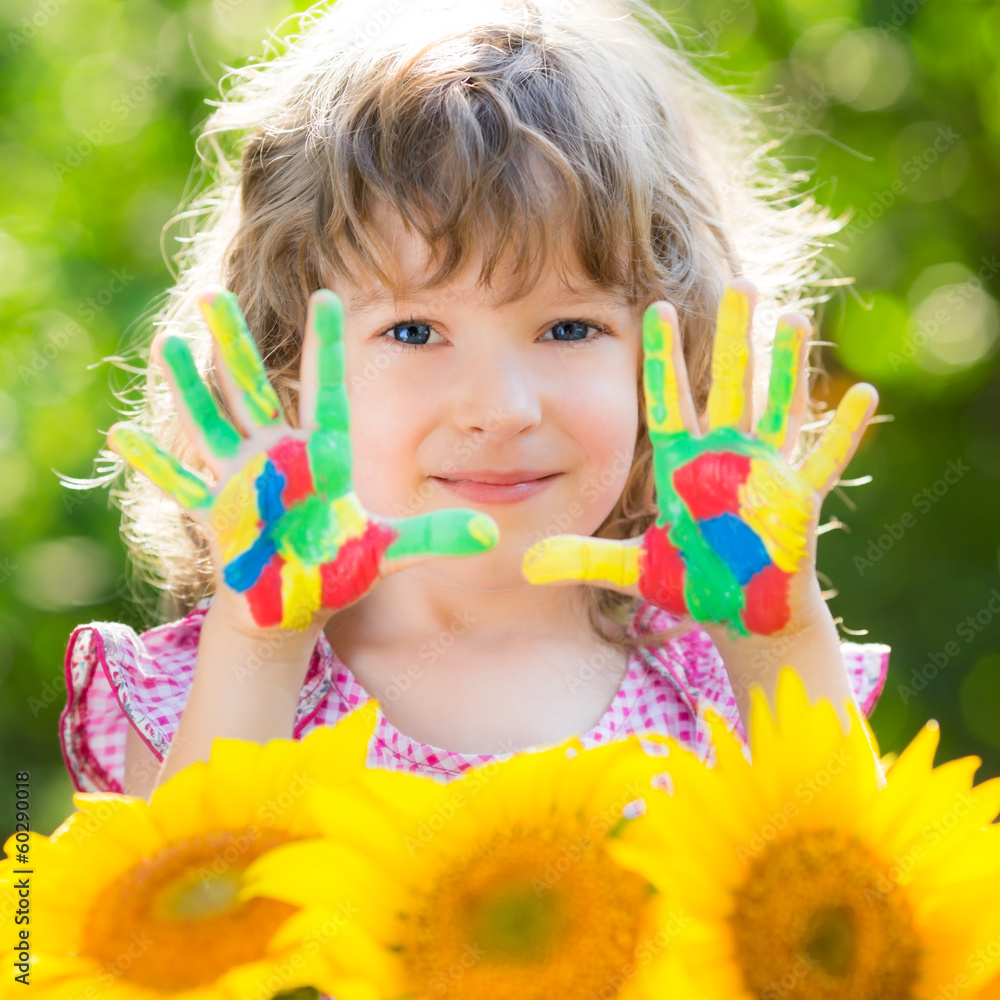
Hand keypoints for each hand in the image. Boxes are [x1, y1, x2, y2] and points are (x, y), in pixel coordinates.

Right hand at [108, 288, 498, 631]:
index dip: (327, 345)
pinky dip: (152, 462)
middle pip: (252, 389)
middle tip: (214, 295)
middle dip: (233, 344)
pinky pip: (178, 482)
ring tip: (166, 345)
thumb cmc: (342, 568)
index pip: (326, 388)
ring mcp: (242, 478)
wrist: (298, 598)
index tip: (329, 294)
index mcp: (321, 454)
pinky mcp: (216, 510)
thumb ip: (435, 537)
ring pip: (211, 421)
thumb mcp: (389, 549)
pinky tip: (120, 435)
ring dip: (187, 387)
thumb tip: (493, 532)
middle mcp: (278, 454)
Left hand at [520, 281, 877, 637]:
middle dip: (735, 339)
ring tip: (792, 318)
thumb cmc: (692, 580)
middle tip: (739, 286)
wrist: (741, 610)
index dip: (662, 358)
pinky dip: (844, 432)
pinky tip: (862, 394)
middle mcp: (725, 458)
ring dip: (786, 368)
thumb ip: (584, 559)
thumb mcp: (635, 567)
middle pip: (730, 388)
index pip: (669, 401)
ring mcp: (765, 474)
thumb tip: (526, 564)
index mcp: (683, 465)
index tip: (655, 308)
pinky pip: (825, 461)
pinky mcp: (800, 501)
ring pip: (778, 409)